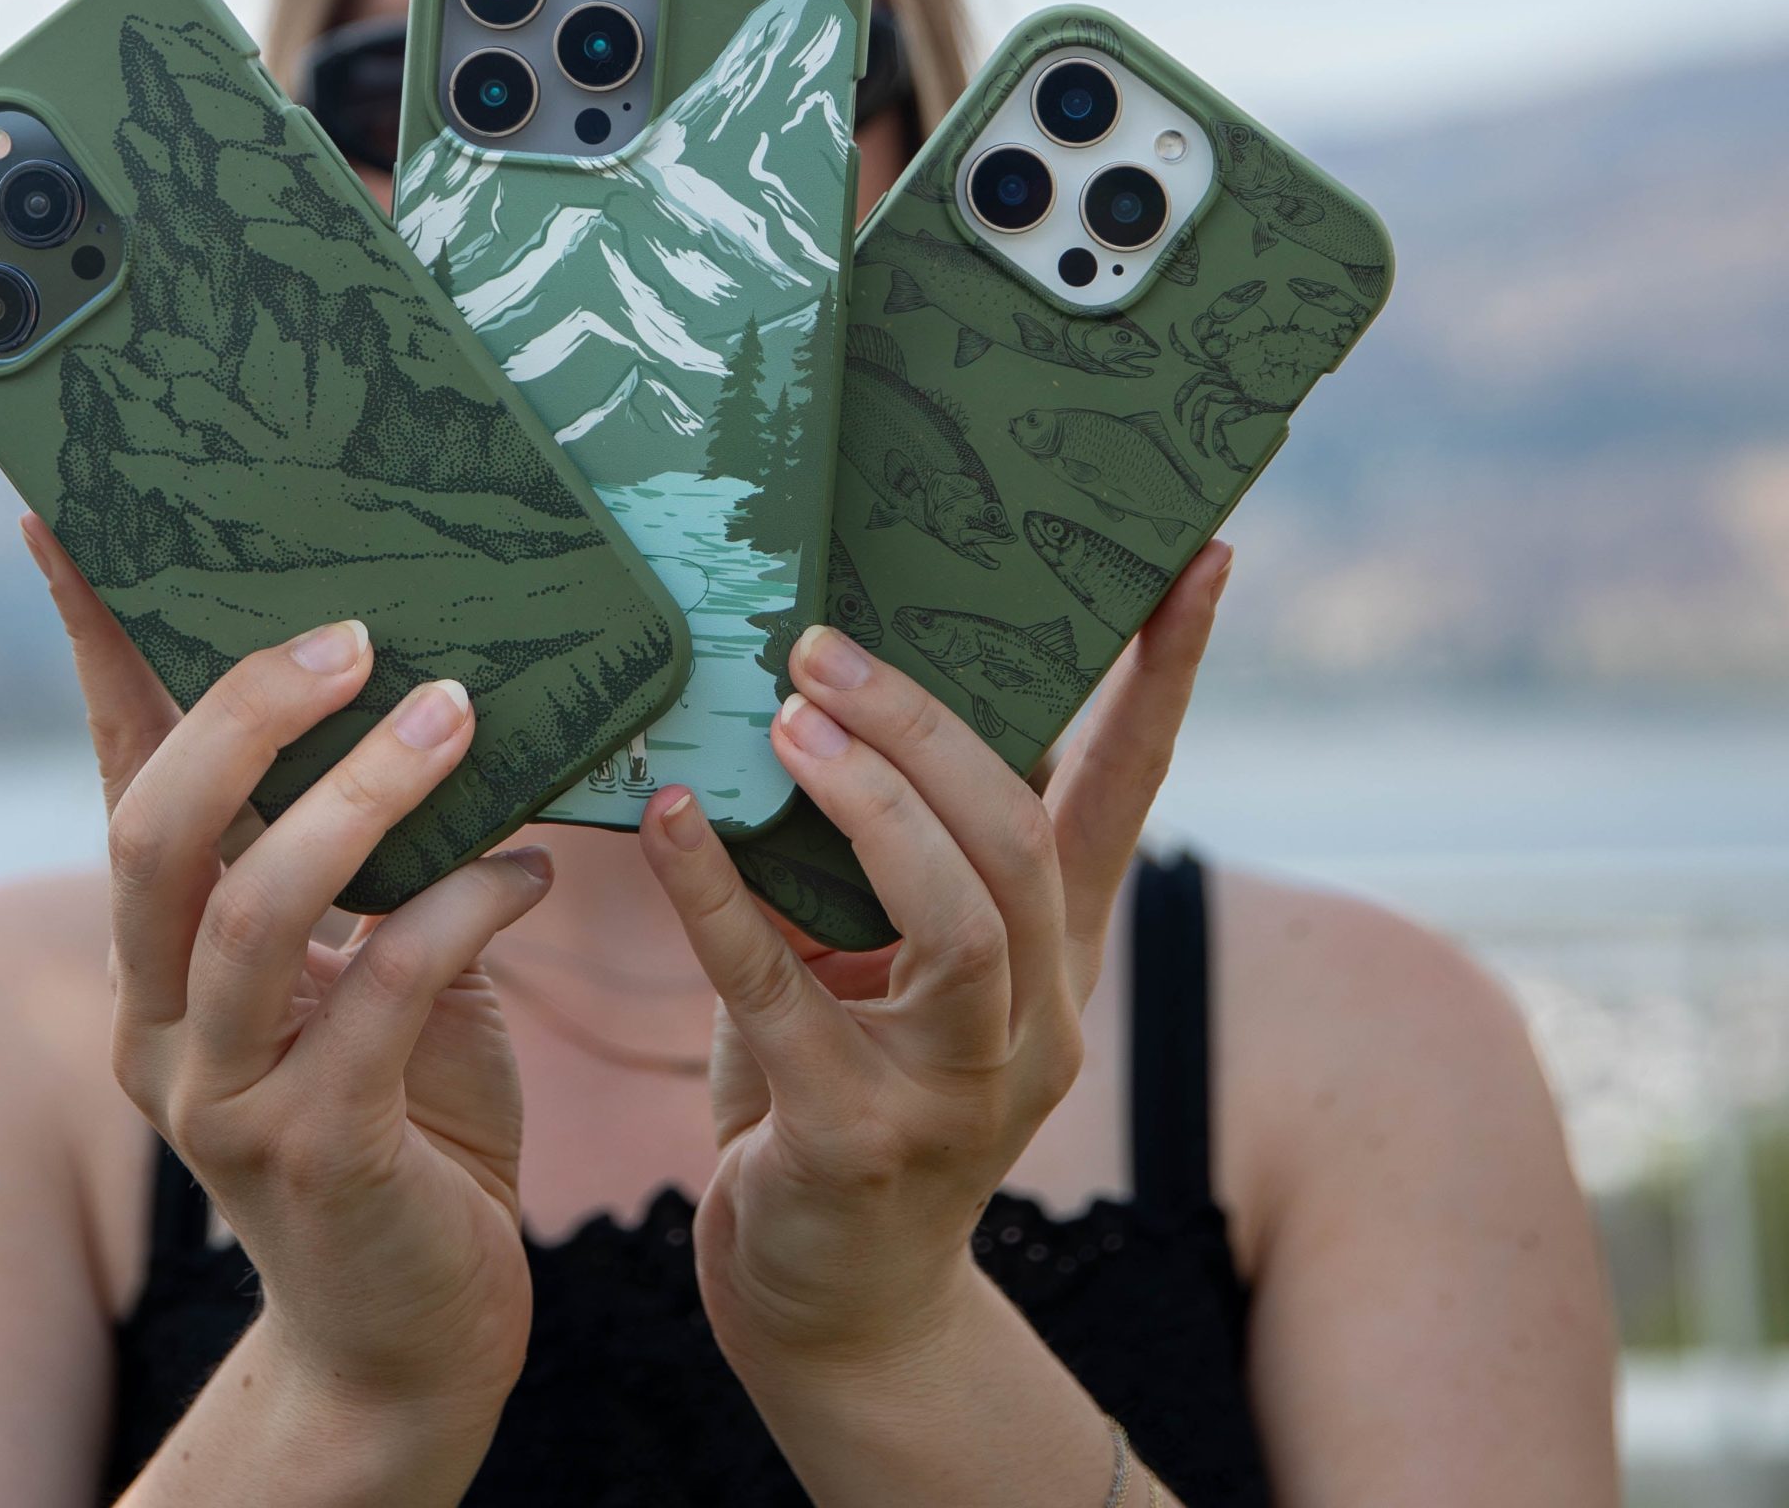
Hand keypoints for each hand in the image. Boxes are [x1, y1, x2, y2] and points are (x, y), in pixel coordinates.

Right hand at [22, 516, 549, 1428]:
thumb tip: (417, 684)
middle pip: (155, 833)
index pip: (115, 771)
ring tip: (456, 713)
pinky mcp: (318, 1155)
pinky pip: (384, 997)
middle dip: (246, 716)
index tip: (68, 521)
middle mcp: (159, 1018)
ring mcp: (224, 1095)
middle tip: (353, 636)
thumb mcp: (365, 965)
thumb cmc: (403, 1114)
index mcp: (159, 955)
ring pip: (255, 910)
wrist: (410, 1335)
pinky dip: (461, 911)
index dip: (95, 648)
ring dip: (362, 799)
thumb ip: (361, 859)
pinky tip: (533, 869)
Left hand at [639, 543, 1230, 1389]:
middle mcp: (1034, 1021)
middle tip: (822, 647)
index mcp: (1052, 957)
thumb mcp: (880, 964)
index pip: (1124, 795)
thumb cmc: (843, 1087)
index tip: (1196, 561)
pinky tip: (669, 817)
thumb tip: (826, 689)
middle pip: (1023, 843)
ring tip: (784, 718)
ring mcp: (957, 1092)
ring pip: (955, 924)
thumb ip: (878, 855)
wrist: (830, 1303)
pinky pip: (780, 997)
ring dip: (868, 803)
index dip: (1164, 679)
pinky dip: (716, 896)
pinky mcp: (855, 1140)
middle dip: (930, 730)